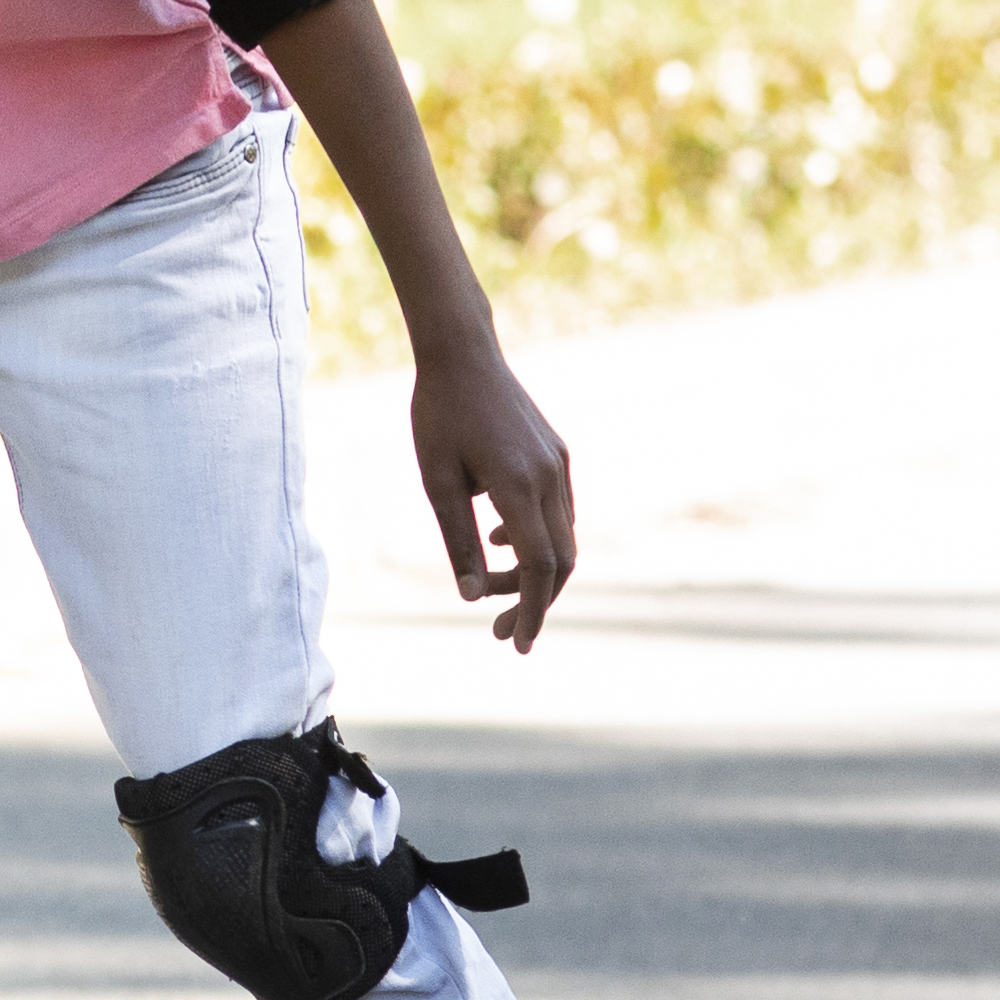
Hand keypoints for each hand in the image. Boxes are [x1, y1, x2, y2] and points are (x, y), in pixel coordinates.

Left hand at [415, 340, 578, 652]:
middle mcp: (549, 477)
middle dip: (535, 601)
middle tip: (500, 631)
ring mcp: (559, 464)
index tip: (518, 644)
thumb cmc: (438, 417)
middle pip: (560, 560)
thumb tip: (471, 597)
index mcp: (518, 485)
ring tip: (494, 590)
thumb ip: (457, 541)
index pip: (540, 567)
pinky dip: (537, 538)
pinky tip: (500, 540)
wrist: (463, 356)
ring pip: (562, 537)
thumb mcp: (436, 483)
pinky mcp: (557, 455)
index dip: (534, 610)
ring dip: (535, 571)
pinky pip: (558, 511)